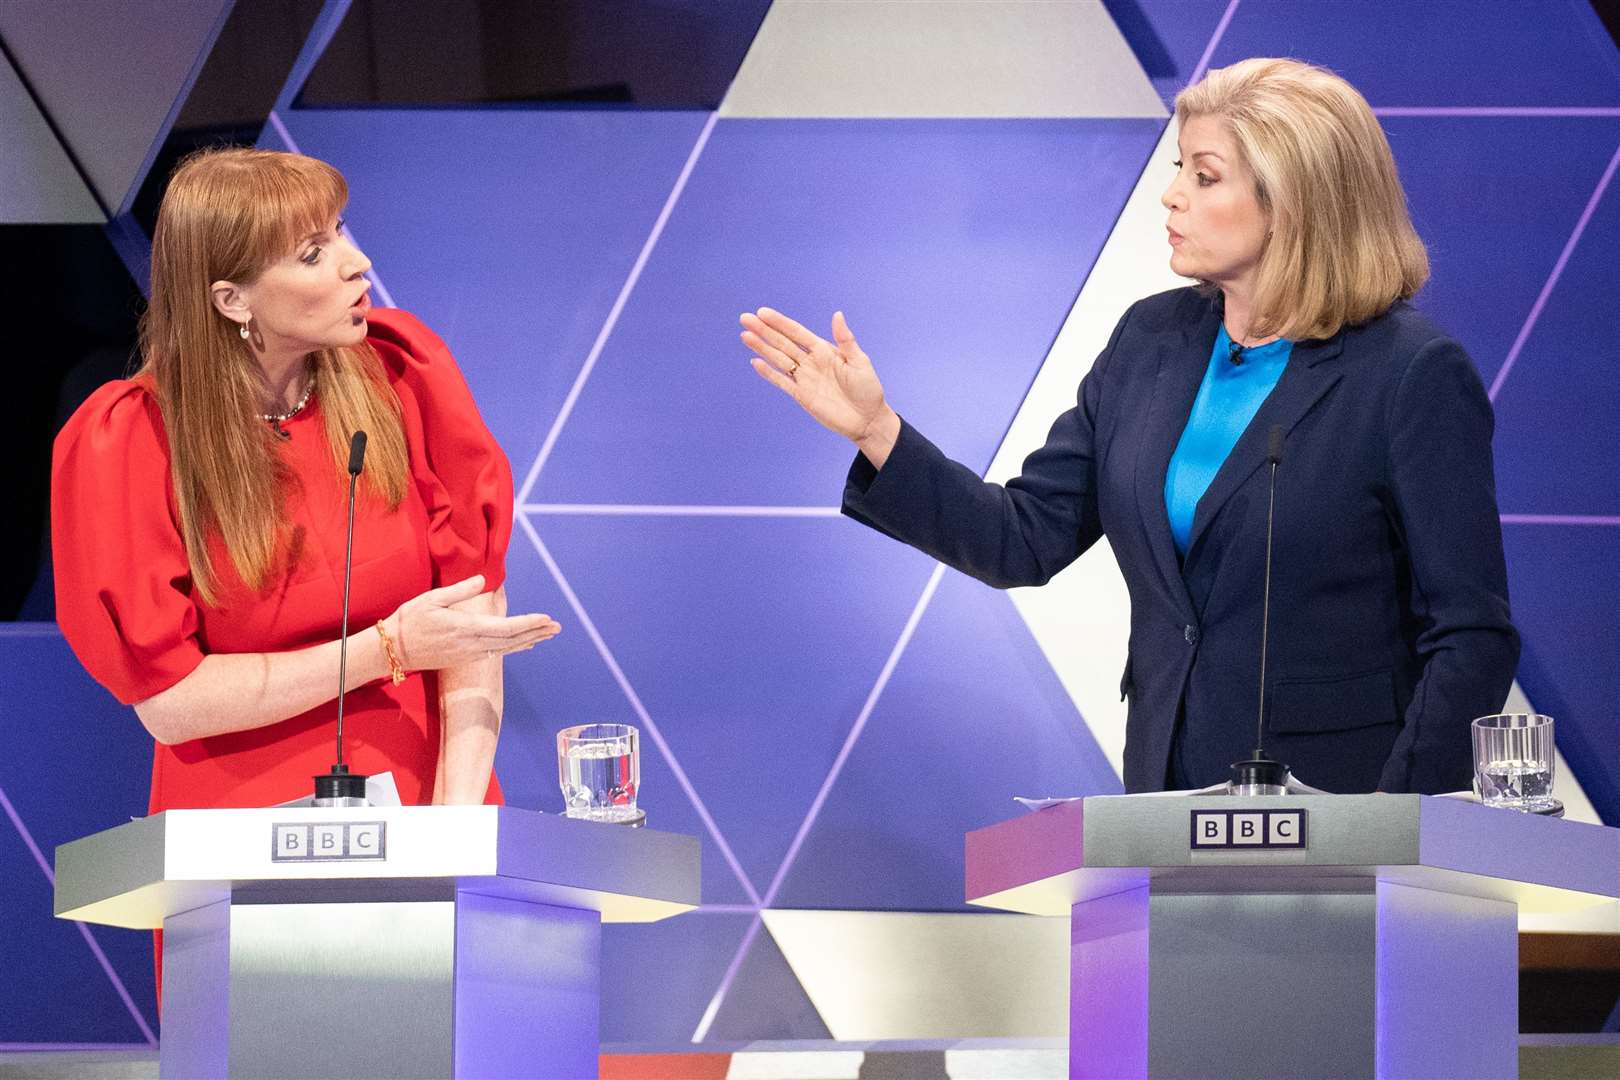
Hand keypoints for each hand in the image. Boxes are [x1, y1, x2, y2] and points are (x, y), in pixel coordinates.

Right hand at [386, 575, 559, 670]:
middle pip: (513, 640)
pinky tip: (525, 644)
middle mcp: (473, 644)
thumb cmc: (410, 621)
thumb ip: (459, 591)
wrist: (393, 651)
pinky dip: (514, 647)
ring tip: (548, 634)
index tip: (547, 618)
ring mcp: (470, 654)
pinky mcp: (466, 658)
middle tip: (558, 627)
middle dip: (537, 633)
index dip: (529, 623)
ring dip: (529, 640)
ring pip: (507, 648)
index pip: (507, 627)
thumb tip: (483, 580)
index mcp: (467, 628)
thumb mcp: (431, 600)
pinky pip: (497, 653)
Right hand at [741, 308, 899, 461]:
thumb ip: (845, 339)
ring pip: (778, 360)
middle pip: (782, 343)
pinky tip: (755, 362)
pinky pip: (782, 382)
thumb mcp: (860, 361)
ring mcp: (805, 379)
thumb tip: (837, 314)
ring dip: (762, 348)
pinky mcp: (802, 396)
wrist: (867, 419)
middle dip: (764, 331)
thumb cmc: (868, 389)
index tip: (762, 312)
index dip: (780, 322)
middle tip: (745, 318)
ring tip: (745, 336)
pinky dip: (768, 373)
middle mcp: (811, 362)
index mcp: (824, 350)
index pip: (797, 332)